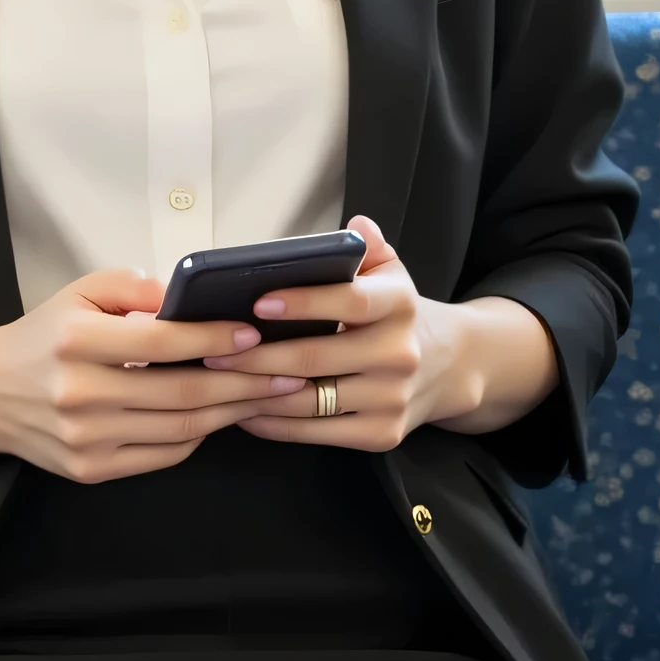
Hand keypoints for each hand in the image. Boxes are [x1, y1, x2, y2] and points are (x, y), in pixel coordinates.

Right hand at [0, 269, 308, 482]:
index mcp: (77, 341)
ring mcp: (87, 437)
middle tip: (284, 371)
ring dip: (231, 410)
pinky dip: (198, 434)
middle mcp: (81, 393)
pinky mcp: (91, 469)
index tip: (252, 333)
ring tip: (267, 394)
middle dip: (243, 381)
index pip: (161, 341)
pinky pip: (163, 454)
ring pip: (180, 427)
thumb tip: (187, 297)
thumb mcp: (79, 294)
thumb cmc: (43, 338)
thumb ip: (133, 288)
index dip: (213, 338)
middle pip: (181, 391)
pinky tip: (220, 415)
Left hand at [202, 216, 477, 451]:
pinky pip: (317, 432)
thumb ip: (368, 248)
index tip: (258, 301)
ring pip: (311, 400)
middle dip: (257, 355)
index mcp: (399, 305)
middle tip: (212, 349)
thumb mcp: (389, 274)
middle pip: (317, 358)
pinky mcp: (383, 434)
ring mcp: (393, 398)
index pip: (349, 301)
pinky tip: (245, 410)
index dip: (304, 302)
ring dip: (258, 392)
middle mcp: (401, 353)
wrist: (447, 366)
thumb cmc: (394, 314)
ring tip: (219, 379)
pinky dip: (275, 424)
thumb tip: (356, 226)